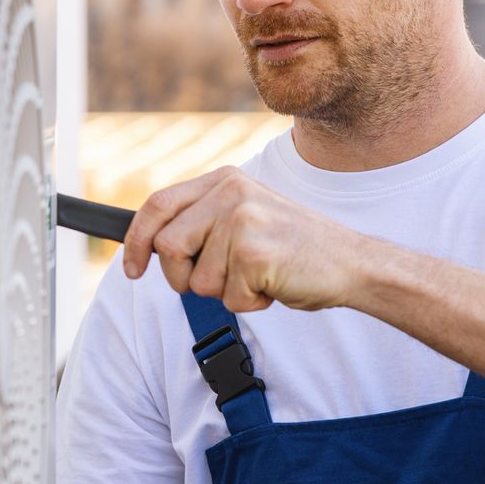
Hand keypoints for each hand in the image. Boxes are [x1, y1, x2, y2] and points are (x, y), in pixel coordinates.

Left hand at [120, 167, 373, 311]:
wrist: (351, 262)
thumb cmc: (295, 249)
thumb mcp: (245, 217)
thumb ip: (204, 221)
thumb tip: (151, 246)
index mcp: (224, 180)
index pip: (157, 205)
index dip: (136, 240)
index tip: (133, 270)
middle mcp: (230, 193)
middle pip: (168, 247)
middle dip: (184, 278)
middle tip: (221, 281)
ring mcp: (241, 220)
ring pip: (197, 280)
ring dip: (225, 293)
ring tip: (259, 277)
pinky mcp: (253, 252)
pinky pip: (228, 298)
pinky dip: (249, 303)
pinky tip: (274, 285)